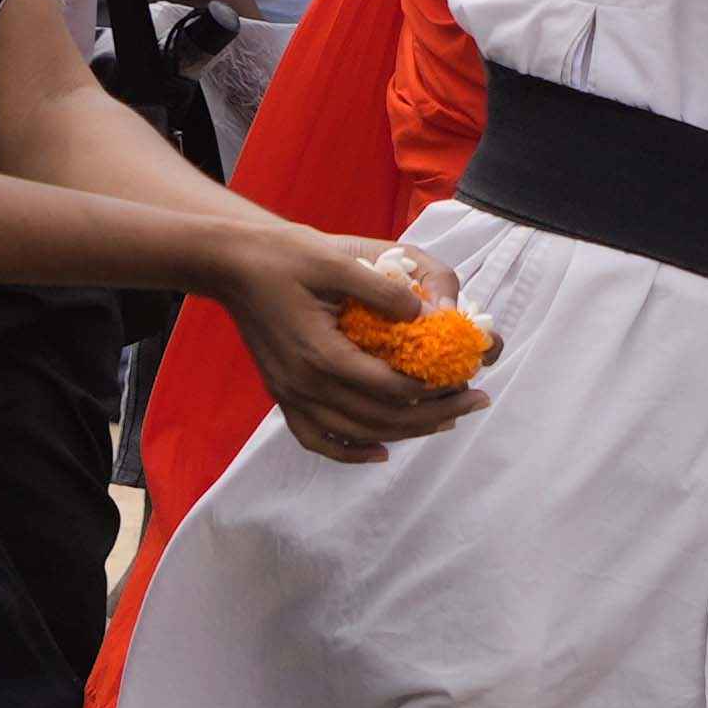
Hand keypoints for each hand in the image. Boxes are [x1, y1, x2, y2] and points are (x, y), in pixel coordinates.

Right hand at [210, 232, 478, 461]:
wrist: (231, 264)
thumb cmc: (285, 255)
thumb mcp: (338, 260)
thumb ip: (383, 289)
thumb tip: (427, 314)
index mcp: (321, 353)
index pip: (390, 388)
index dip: (435, 388)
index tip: (469, 376)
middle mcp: (304, 384)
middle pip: (381, 418)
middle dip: (436, 413)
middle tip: (476, 401)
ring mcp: (290, 394)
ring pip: (357, 433)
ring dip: (406, 432)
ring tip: (447, 419)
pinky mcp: (282, 395)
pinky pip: (317, 438)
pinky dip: (350, 451)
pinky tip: (380, 451)